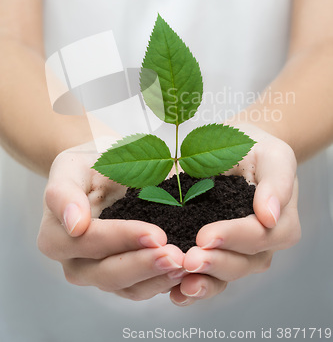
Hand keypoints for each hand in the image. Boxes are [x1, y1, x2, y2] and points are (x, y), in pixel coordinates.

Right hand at [38, 140, 184, 300]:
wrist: (101, 172)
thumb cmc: (86, 167)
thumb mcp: (70, 167)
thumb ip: (64, 193)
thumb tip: (74, 224)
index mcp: (55, 235)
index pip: (90, 241)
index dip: (122, 239)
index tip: (154, 234)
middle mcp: (73, 262)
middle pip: (107, 273)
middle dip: (144, 264)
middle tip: (175, 255)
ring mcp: (97, 274)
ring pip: (126, 288)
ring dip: (157, 278)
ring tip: (183, 263)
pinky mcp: (121, 280)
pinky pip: (141, 290)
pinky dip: (163, 283)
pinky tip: (183, 271)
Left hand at [169, 124, 300, 305]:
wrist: (236, 150)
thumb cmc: (256, 150)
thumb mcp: (273, 156)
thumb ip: (277, 182)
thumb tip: (271, 215)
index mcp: (280, 222)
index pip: (259, 236)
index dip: (233, 238)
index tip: (206, 235)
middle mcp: (261, 244)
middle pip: (243, 263)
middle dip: (215, 263)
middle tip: (189, 259)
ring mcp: (238, 253)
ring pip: (225, 276)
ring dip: (204, 283)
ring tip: (182, 284)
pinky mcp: (216, 255)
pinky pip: (209, 278)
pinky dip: (193, 290)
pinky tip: (176, 294)